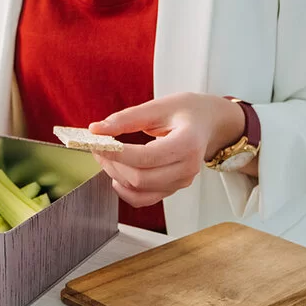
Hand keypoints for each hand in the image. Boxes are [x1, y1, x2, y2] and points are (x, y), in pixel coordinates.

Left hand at [89, 92, 245, 207]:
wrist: (209, 123)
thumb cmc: (188, 111)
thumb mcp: (158, 107)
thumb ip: (126, 118)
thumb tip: (96, 129)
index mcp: (187, 144)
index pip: (146, 157)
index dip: (117, 154)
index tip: (98, 143)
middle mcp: (187, 168)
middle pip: (140, 178)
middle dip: (113, 164)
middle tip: (98, 146)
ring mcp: (181, 182)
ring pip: (139, 190)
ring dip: (116, 175)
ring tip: (107, 156)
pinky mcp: (173, 188)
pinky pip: (144, 199)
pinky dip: (125, 190)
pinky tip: (117, 175)